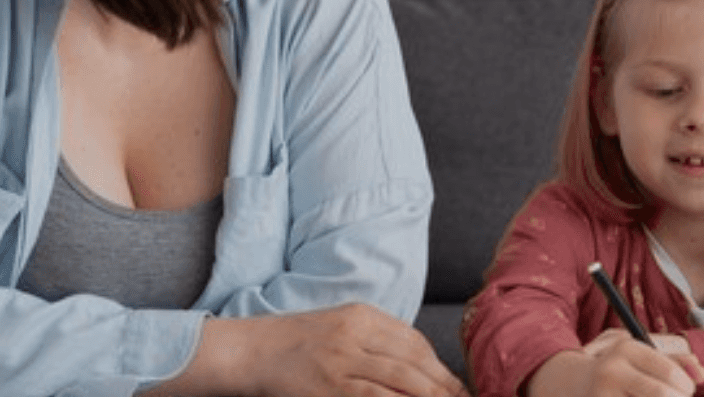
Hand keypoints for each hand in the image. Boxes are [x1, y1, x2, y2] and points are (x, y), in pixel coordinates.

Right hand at [147, 302, 468, 396]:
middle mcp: (356, 333)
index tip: (456, 387)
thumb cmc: (293, 345)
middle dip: (444, 385)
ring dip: (431, 396)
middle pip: (414, 360)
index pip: (414, 341)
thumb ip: (374, 342)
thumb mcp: (338, 329)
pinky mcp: (330, 385)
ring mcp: (342, 359)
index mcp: (361, 315)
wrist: (247, 351)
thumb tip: (416, 368)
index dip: (439, 366)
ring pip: (401, 379)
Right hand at [527, 329, 703, 396]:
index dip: (685, 385)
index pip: (667, 371)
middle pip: (661, 394)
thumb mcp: (645, 358)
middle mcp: (611, 370)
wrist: (575, 384)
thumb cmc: (623, 370)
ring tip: (661, 396)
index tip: (688, 390)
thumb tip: (702, 374)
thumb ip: (678, 362)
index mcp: (626, 348)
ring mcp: (602, 394)